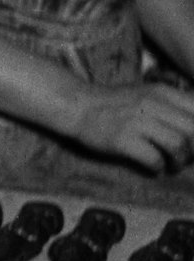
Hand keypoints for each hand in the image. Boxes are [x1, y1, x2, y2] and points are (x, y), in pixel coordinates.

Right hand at [67, 78, 193, 171]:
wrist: (78, 106)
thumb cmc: (115, 103)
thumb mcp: (148, 94)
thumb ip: (174, 105)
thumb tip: (193, 128)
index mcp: (163, 92)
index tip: (193, 143)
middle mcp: (153, 104)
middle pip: (193, 130)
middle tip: (186, 157)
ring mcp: (137, 121)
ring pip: (178, 145)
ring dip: (180, 160)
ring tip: (172, 165)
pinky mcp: (122, 139)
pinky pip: (154, 158)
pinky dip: (159, 168)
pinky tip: (154, 168)